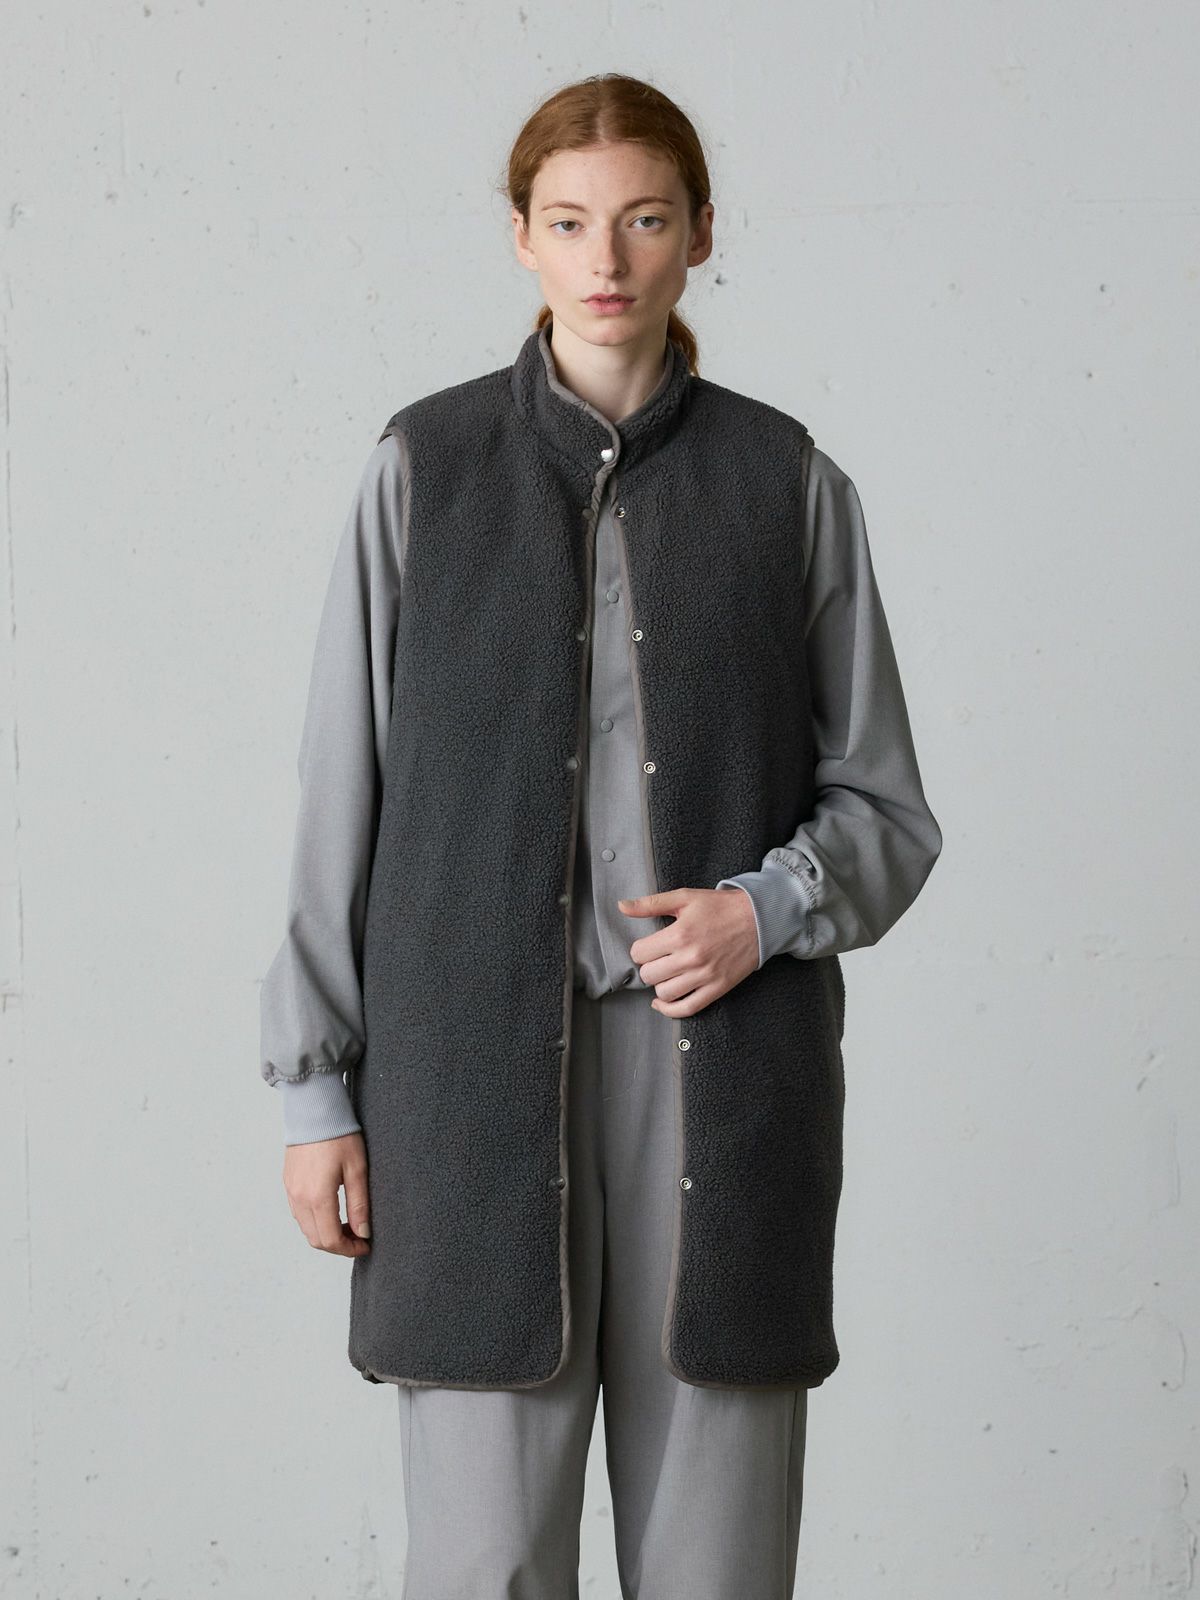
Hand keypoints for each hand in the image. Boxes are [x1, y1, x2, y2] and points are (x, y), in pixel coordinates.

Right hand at [283, 1132, 371, 1257]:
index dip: (349, 1249)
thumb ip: (359, 1204)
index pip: (331, 1240)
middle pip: (316, 1240)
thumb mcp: (357, 1169)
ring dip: (326, 1234)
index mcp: (318, 1197)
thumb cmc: (339, 1136)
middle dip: (338, 1245)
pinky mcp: (288, 1183)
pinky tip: (332, 1211)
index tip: (365, 1245)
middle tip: (359, 1237)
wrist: (314, 1110)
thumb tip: (363, 1232)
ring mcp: (290, 1191)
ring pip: (306, 1229)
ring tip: (348, 1224)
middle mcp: (299, 1199)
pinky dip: (315, 1221)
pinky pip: (299, 1214)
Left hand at [617, 886, 758, 1016]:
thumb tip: (621, 906)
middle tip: (658, 958)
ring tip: (666, 973)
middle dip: (649, 966)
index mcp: (679, 934)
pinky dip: (670, 1010)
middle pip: (649, 975)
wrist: (759, 919)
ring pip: (664, 993)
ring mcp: (705, 976)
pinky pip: (687, 1009)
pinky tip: (662, 1002)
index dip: (640, 949)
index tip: (648, 946)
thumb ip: (650, 903)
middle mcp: (691, 958)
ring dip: (659, 985)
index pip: (639, 953)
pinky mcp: (717, 989)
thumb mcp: (684, 897)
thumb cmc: (721, 907)